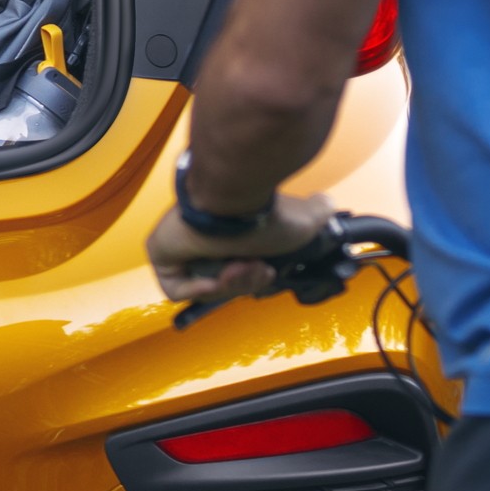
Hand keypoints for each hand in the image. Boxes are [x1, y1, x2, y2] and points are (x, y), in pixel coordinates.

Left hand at [145, 186, 338, 314]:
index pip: (235, 272)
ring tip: (242, 265)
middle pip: (221, 283)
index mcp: (227, 235)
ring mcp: (178, 244)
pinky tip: (217, 270)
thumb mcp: (302, 219)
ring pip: (202, 287)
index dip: (251, 279)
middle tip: (256, 267)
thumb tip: (329, 206)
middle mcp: (200, 238)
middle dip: (244, 281)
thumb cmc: (267, 212)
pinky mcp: (160, 251)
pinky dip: (201, 286)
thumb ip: (316, 214)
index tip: (266, 271)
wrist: (238, 201)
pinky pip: (178, 289)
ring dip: (229, 282)